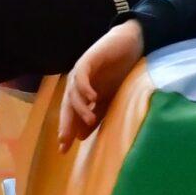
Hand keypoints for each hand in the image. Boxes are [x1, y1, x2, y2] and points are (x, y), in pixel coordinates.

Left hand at [59, 20, 143, 150]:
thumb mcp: (110, 98)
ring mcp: (81, 71)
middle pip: (67, 106)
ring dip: (80, 108)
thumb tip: (81, 135)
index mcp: (81, 92)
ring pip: (73, 93)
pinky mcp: (88, 60)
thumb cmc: (120, 69)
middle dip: (66, 123)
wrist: (131, 43)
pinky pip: (82, 76)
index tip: (64, 151)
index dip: (67, 130)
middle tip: (65, 142)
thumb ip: (96, 114)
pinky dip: (85, 87)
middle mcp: (77, 83)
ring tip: (90, 120)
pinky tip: (92, 98)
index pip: (70, 114)